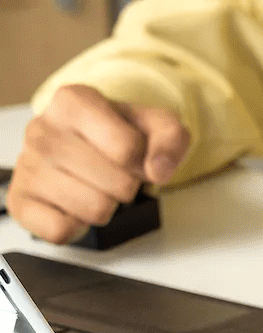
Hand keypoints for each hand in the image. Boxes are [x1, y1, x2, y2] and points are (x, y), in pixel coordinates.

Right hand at [8, 84, 188, 243]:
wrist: (83, 146)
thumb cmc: (117, 135)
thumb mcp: (156, 126)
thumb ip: (171, 138)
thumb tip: (158, 170)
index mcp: (74, 102)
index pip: (127, 149)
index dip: (143, 162)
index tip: (133, 156)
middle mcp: (43, 130)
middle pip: (118, 185)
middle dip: (127, 186)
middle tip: (115, 174)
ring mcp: (28, 165)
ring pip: (95, 211)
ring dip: (106, 206)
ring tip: (96, 186)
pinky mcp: (20, 201)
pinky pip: (62, 231)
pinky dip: (77, 225)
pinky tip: (74, 203)